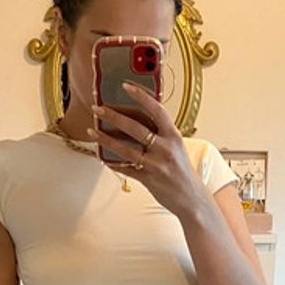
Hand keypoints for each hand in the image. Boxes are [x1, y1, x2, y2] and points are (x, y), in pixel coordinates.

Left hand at [88, 82, 204, 217]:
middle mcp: (165, 148)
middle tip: (97, 108)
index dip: (141, 96)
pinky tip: (100, 155)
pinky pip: (126, 169)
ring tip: (92, 130)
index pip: (157, 110)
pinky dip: (112, 162)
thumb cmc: (182, 171)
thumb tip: (137, 118)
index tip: (125, 86)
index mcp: (174, 136)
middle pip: (135, 128)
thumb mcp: (177, 147)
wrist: (192, 199)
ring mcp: (156, 165)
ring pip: (126, 149)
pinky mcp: (149, 180)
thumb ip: (161, 133)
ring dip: (106, 139)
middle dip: (114, 116)